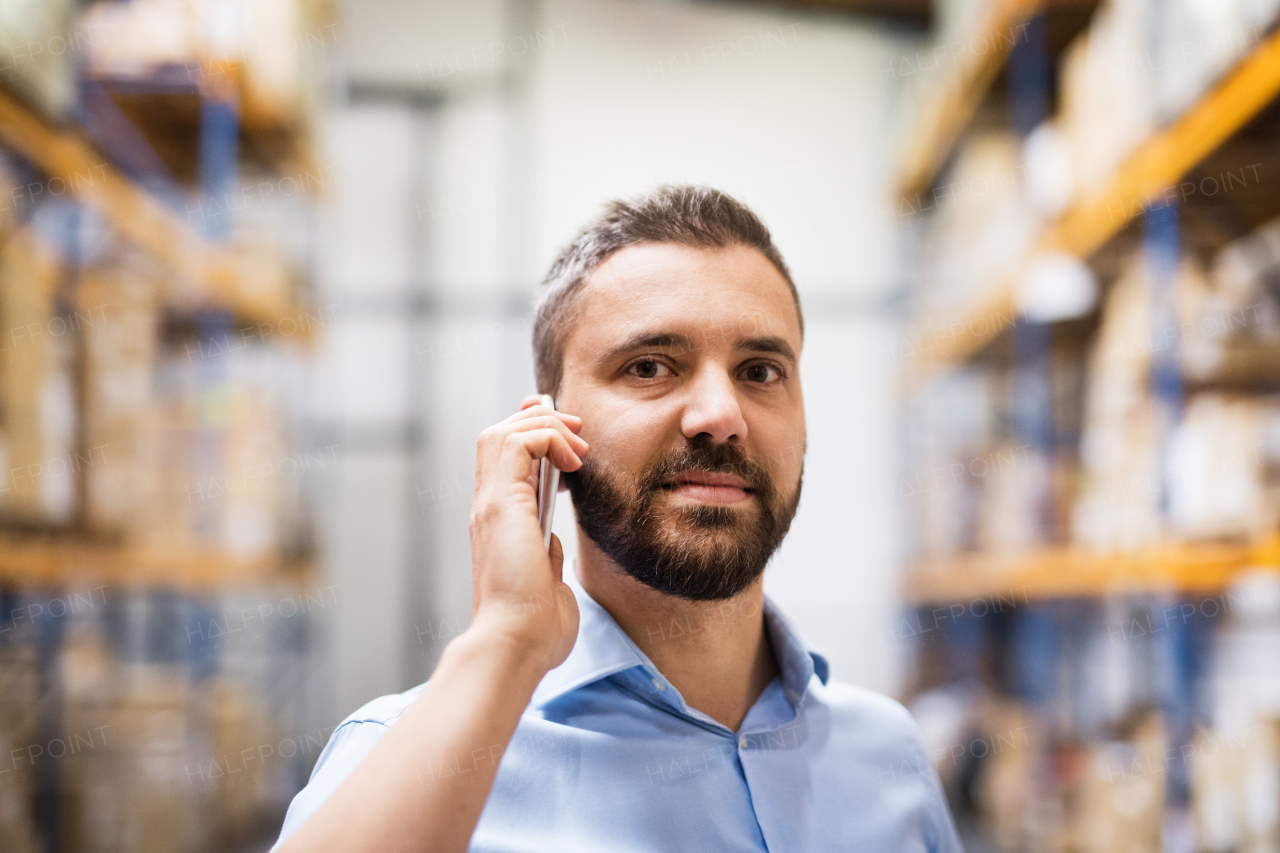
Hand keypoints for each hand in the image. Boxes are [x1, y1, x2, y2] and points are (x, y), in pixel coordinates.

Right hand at [467, 396, 587, 673]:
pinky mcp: (502, 504)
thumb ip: (545, 556)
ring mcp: (491, 503)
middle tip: (579, 436)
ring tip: (577, 446)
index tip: (568, 443)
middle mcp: (488, 507)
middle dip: (541, 421)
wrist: (517, 645)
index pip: (503, 458)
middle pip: (499, 434)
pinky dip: (549, 439)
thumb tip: (552, 540)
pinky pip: (520, 443)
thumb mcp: (546, 581)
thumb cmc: (533, 628)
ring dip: (546, 426)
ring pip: (504, 431)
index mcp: (497, 523)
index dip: (532, 436)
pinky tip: (572, 462)